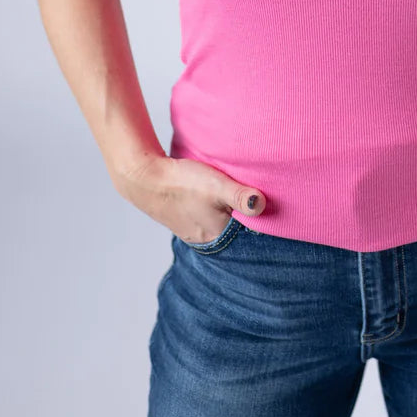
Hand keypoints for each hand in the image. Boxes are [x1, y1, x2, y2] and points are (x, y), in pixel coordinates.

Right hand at [112, 152, 265, 244]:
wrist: (145, 178)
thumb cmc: (183, 182)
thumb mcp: (218, 186)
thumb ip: (241, 196)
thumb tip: (264, 205)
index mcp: (217, 235)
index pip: (247, 236)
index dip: (260, 224)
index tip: (271, 212)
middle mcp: (206, 238)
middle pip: (234, 233)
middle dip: (246, 222)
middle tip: (258, 205)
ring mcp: (193, 232)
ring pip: (220, 226)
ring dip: (229, 216)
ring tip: (239, 203)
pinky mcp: (183, 221)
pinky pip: (206, 221)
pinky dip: (215, 214)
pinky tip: (216, 202)